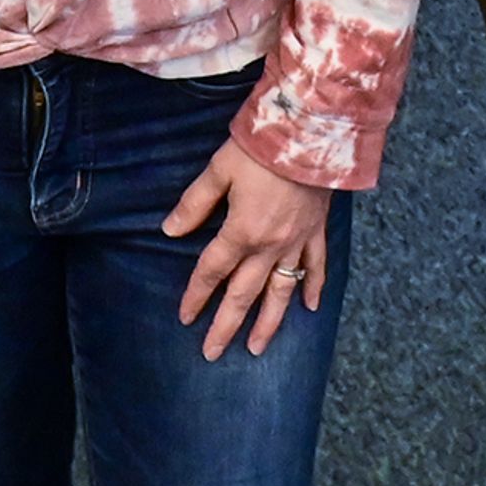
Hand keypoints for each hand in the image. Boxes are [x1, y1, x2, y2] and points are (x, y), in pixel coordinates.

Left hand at [165, 136, 331, 360]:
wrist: (312, 132)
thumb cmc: (261, 148)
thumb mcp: (219, 170)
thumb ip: (195, 204)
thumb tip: (169, 231)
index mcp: (241, 231)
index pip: (212, 270)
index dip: (196, 294)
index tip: (184, 316)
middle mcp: (269, 246)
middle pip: (244, 293)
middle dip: (226, 325)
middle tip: (212, 353)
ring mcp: (297, 242)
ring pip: (280, 291)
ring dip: (268, 323)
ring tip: (256, 348)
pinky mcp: (316, 231)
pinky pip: (316, 266)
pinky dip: (313, 287)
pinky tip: (310, 308)